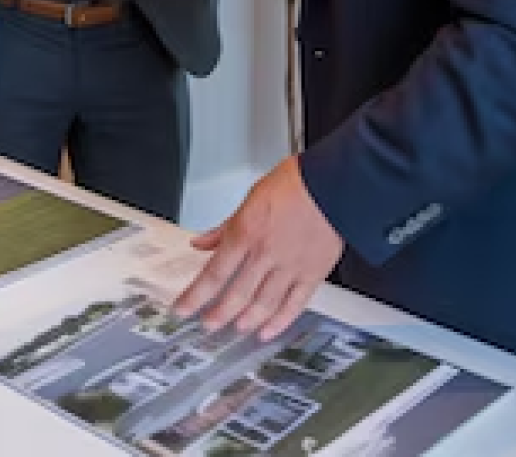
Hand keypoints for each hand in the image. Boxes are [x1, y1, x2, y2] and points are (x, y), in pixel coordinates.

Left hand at [173, 156, 343, 340]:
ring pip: (263, 304)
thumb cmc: (294, 184)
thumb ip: (224, 227)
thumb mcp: (250, 199)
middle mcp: (265, 255)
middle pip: (236, 294)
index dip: (195, 296)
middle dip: (218, 314)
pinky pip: (294, 305)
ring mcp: (289, 267)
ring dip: (246, 321)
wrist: (333, 185)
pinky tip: (268, 331)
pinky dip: (280, 322)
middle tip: (208, 325)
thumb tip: (201, 242)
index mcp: (245, 234)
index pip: (214, 274)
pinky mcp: (312, 274)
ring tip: (235, 329)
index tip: (183, 309)